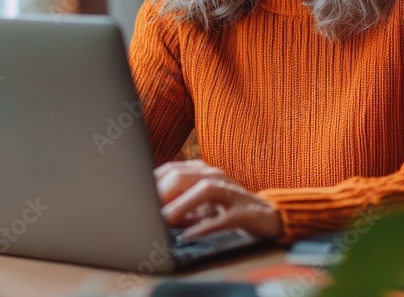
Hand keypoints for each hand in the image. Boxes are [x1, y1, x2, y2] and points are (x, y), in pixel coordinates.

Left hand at [154, 159, 282, 240]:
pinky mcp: (246, 212)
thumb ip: (177, 201)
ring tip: (166, 218)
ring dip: (184, 203)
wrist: (267, 216)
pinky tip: (191, 234)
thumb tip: (149, 209)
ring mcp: (232, 193)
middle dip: (165, 189)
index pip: (173, 169)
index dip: (154, 179)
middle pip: (187, 174)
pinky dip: (207, 226)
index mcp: (203, 172)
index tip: (136, 193)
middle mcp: (217, 177)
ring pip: (207, 189)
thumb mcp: (199, 203)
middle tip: (147, 207)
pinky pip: (225, 217)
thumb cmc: (225, 208)